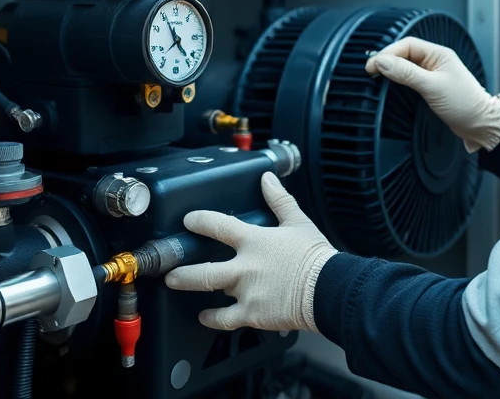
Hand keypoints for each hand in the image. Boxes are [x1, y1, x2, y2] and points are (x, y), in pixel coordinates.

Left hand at [165, 173, 336, 331]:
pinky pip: (225, 319)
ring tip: (177, 285)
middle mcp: (245, 267)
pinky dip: (213, 318)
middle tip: (169, 269)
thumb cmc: (316, 257)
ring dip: (192, 287)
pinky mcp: (252, 314)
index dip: (200, 221)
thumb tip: (267, 179)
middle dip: (183, 269)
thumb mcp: (298, 222)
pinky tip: (205, 316)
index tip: (189, 220)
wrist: (330, 289)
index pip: (218, 226)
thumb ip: (279, 200)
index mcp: (255, 241)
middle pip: (205, 268)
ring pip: (211, 290)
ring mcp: (246, 292)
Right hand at [365, 37, 499, 152]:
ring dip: (391, 69)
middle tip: (370, 71)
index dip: (388, 53)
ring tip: (376, 75)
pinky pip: (410, 77)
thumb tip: (383, 62)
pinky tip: (390, 83)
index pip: (407, 45)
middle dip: (387, 59)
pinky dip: (398, 78)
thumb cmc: (464, 104)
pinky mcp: (431, 87)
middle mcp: (435, 61)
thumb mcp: (432, 86)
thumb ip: (407, 73)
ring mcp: (433, 74)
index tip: (373, 65)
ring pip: (406, 65)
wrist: (480, 124)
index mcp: (439, 54)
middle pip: (404, 54)